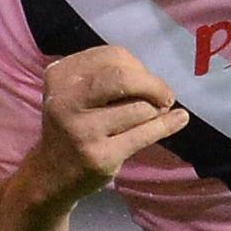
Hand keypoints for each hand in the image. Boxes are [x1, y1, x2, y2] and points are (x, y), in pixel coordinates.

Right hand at [37, 47, 192, 196]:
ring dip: (155, 111)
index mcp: (61, 76)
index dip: (137, 66)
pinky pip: (145, 134)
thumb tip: (154, 79)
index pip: (112, 55)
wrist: (52, 174)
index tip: (145, 81)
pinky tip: (178, 119)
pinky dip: (167, 124)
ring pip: (139, 108)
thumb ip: (108, 76)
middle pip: (123, 77)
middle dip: (152, 84)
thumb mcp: (75, 92)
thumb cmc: (72, 125)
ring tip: (152, 116)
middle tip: (164, 96)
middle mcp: (66, 101)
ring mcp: (82, 130)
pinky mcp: (100, 156)